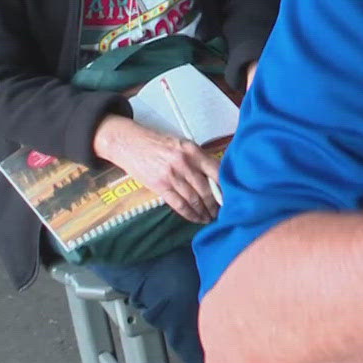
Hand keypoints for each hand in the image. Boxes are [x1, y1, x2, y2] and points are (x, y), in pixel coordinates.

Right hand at [92, 114, 221, 223]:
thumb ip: (199, 158)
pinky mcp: (159, 187)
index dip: (226, 187)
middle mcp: (185, 163)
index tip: (233, 197)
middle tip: (223, 212)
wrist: (129, 144)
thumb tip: (217, 177)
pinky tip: (197, 219)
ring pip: (194, 199)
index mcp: (193, 151)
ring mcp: (172, 176)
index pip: (217, 171)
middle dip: (216, 204)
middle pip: (207, 189)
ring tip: (211, 218)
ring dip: (205, 212)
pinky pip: (179, 205)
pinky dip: (190, 214)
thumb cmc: (158, 143)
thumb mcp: (182, 144)